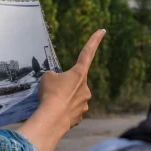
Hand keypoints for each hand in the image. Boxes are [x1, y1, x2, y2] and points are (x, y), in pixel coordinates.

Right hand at [18, 29, 105, 150]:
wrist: (52, 119)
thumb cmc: (50, 93)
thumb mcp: (47, 78)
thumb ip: (55, 77)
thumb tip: (58, 83)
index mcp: (79, 74)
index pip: (87, 53)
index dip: (94, 41)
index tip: (103, 30)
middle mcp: (85, 88)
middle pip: (74, 82)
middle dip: (64, 86)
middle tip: (52, 91)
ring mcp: (84, 104)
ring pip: (72, 98)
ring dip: (63, 99)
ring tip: (51, 103)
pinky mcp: (79, 117)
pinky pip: (70, 111)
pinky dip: (62, 111)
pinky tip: (55, 113)